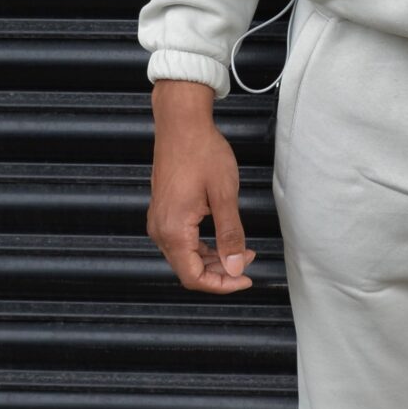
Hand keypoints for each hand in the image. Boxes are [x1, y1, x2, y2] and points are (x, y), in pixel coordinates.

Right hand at [146, 80, 256, 294]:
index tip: (245, 279)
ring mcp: (159, 220)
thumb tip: (234, 267)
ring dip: (213, 259)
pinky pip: (182, 241)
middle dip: (221, 272)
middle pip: (188, 270)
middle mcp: (160, 230)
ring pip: (186, 256)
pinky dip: (204, 245)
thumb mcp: (224, 195)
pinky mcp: (164, 212)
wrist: (181, 123)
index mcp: (173, 230)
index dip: (221, 285)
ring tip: (241, 249)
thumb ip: (230, 234)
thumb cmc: (202, 152)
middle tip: (248, 260)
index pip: (193, 278)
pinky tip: (224, 237)